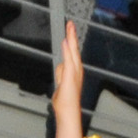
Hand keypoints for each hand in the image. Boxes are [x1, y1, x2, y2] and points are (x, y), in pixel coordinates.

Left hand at [53, 20, 84, 137]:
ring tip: (69, 28)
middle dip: (72, 36)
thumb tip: (60, 67)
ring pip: (72, 53)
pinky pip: (69, 60)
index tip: (69, 30)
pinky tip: (65, 41)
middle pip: (73, 51)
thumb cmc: (64, 103)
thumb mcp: (60, 84)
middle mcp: (76, 72)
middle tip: (70, 23)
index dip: (71, 42)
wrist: (68, 115)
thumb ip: (61, 74)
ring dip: (70, 40)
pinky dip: (67, 50)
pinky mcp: (70, 77)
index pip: (72, 54)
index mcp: (74, 73)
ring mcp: (74, 74)